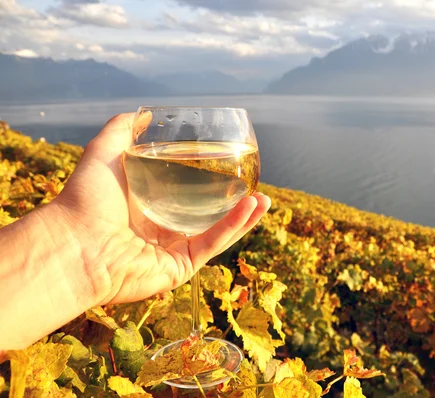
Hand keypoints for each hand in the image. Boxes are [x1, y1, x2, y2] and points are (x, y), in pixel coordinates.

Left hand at [55, 113, 270, 304]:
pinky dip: (232, 227)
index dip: (212, 185)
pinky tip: (250, 208)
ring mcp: (171, 252)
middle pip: (208, 218)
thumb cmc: (84, 200)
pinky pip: (211, 245)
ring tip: (265, 200)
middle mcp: (161, 233)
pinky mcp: (179, 268)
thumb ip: (122, 130)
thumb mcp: (104, 153)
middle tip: (256, 188)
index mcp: (147, 209)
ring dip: (243, 218)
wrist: (72, 242)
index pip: (187, 197)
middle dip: (236, 206)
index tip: (231, 168)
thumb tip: (143, 113)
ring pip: (216, 234)